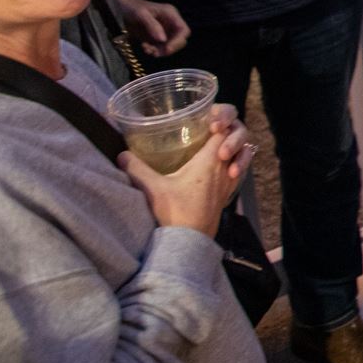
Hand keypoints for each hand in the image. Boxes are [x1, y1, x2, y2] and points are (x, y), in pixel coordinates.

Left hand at [113, 0, 190, 56]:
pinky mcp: (154, 37)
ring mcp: (162, 30)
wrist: (117, 8)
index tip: (167, 49)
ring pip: (169, 45)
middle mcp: (169, 22)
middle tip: (156, 53)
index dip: (178, 41)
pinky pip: (159, 47)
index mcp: (170, 14)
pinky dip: (153, 50)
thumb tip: (163, 40)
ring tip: (146, 49)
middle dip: (169, 48)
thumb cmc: (130, 7)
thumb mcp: (141, 14)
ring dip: (160, 51)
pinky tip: (144, 47)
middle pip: (179, 40)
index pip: (183, 30)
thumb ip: (153, 26)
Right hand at [118, 105, 253, 237]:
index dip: (221, 117)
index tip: (206, 118)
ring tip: (213, 145)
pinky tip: (213, 167)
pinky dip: (231, 161)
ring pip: (241, 154)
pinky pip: (236, 169)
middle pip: (239, 137)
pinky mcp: (226, 195)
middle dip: (228, 128)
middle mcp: (226, 167)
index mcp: (212, 159)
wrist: (189, 245)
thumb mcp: (153, 188)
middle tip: (208, 129)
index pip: (228, 127)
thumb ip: (136, 168)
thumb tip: (121, 154)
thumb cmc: (175, 215)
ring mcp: (229, 182)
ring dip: (231, 145)